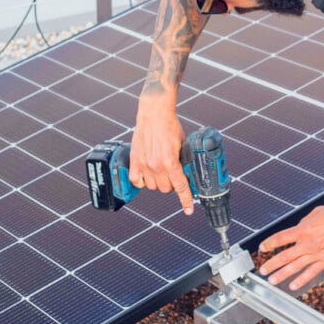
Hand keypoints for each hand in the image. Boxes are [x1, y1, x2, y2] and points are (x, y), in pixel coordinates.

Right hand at [130, 92, 194, 213]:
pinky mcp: (135, 161)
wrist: (154, 114)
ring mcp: (144, 165)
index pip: (180, 187)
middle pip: (166, 189)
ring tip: (160, 172)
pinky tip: (146, 174)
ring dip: (158, 182)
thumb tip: (187, 172)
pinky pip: (136, 181)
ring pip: (152, 187)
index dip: (186, 200)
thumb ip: (183, 160)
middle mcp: (156, 166)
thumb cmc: (170, 126)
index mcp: (171, 162)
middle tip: (173, 175)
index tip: (188, 210)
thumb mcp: (183, 144)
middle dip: (171, 185)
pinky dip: (141, 181)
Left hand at [258, 202, 323, 289]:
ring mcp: (316, 254)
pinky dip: (301, 280)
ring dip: (281, 275)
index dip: (268, 244)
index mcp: (303, 230)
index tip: (262, 248)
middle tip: (262, 270)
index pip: (280, 238)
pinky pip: (311, 273)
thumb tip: (298, 228)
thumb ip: (304, 222)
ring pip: (295, 267)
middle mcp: (307, 244)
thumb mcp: (316, 212)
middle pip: (284, 256)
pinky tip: (293, 286)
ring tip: (272, 280)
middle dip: (271, 264)